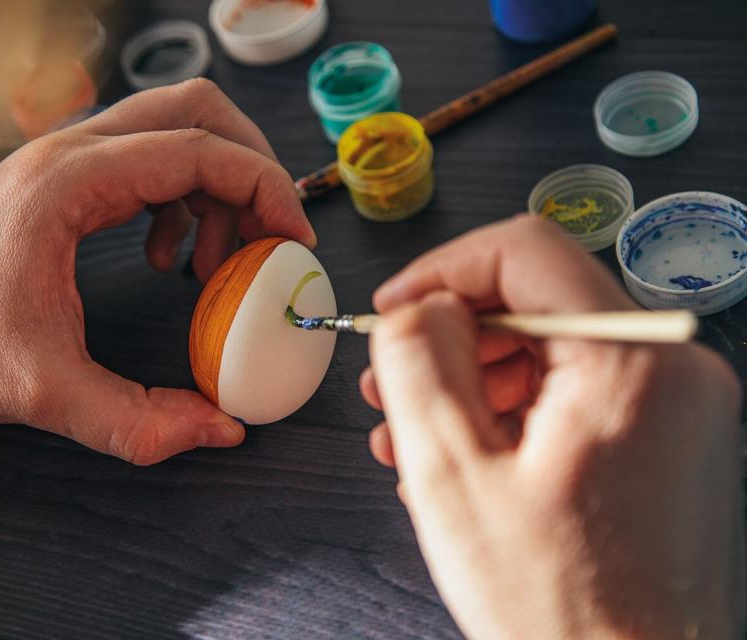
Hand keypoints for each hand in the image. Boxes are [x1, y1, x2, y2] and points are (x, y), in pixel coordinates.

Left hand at [0, 78, 314, 463]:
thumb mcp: (46, 394)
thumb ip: (139, 422)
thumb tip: (221, 427)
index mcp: (69, 182)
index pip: (198, 150)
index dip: (265, 190)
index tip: (293, 243)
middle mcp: (69, 151)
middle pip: (196, 112)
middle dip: (251, 169)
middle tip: (272, 237)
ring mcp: (65, 158)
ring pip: (176, 131)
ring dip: (217, 190)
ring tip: (214, 265)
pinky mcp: (64, 178)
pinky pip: (149, 162)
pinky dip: (182, 201)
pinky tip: (167, 261)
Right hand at [361, 216, 743, 637]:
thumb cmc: (559, 610)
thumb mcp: (452, 476)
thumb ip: (419, 363)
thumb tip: (416, 308)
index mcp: (631, 364)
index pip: (526, 251)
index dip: (442, 270)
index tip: (395, 309)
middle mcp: (675, 368)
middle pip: (536, 301)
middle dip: (451, 335)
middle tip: (390, 382)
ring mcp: (680, 404)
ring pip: (551, 348)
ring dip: (473, 378)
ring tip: (413, 433)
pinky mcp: (671, 436)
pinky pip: (577, 390)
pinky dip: (513, 408)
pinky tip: (464, 453)